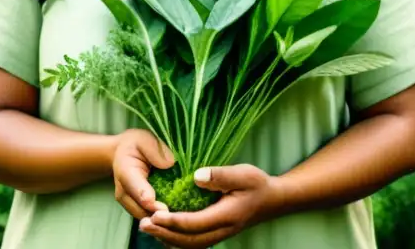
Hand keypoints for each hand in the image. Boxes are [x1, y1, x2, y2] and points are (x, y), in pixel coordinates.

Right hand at [112, 129, 174, 220]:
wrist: (122, 154)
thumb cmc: (136, 145)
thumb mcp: (144, 139)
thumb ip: (154, 150)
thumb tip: (170, 163)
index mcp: (125, 171)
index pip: (135, 187)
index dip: (148, 199)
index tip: (163, 208)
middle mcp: (124, 192)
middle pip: (140, 209)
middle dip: (158, 217)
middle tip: (179, 219)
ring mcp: (129, 203)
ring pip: (145, 218)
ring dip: (160, 222)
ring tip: (181, 222)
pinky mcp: (137, 209)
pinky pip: (149, 219)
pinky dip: (161, 221)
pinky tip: (177, 221)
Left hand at [138, 164, 280, 247]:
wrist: (272, 200)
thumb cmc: (257, 184)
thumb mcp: (242, 174)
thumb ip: (220, 175)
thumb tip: (196, 176)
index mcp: (227, 216)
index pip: (195, 223)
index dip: (173, 221)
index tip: (154, 213)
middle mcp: (222, 230)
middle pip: (189, 240)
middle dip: (164, 233)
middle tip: (143, 223)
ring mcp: (219, 234)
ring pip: (190, 244)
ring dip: (168, 238)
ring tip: (148, 228)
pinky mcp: (216, 233)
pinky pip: (194, 242)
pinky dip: (177, 239)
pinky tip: (164, 231)